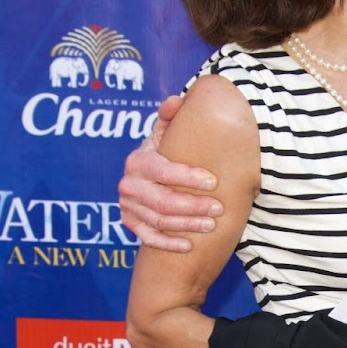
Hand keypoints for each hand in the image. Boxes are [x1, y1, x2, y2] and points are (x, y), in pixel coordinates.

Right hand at [118, 95, 222, 251]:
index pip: (163, 170)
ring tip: (212, 225)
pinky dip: (167, 243)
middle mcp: (128, 183)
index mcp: (138, 160)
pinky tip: (188, 246)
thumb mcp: (168, 133)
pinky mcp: (129, 222)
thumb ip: (172, 118)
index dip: (188, 177)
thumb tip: (176, 101)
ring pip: (158, 221)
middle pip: (162, 201)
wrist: (151, 176)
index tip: (213, 181)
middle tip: (219, 209)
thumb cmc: (167, 152)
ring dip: (186, 225)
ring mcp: (127, 205)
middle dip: (192, 206)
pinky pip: (147, 238)